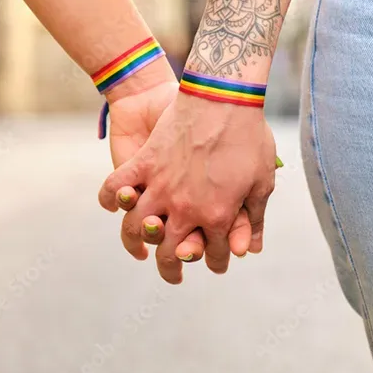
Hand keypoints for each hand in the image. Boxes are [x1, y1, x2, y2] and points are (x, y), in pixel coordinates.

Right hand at [99, 92, 277, 283]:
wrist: (222, 95)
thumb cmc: (248, 135)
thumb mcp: (262, 180)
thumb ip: (253, 217)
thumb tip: (251, 248)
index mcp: (217, 215)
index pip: (212, 253)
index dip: (215, 262)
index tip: (216, 264)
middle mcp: (184, 208)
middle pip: (171, 252)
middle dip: (173, 270)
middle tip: (174, 276)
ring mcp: (160, 187)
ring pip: (138, 229)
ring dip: (136, 244)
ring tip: (139, 252)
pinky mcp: (143, 164)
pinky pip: (116, 188)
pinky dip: (111, 199)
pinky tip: (115, 207)